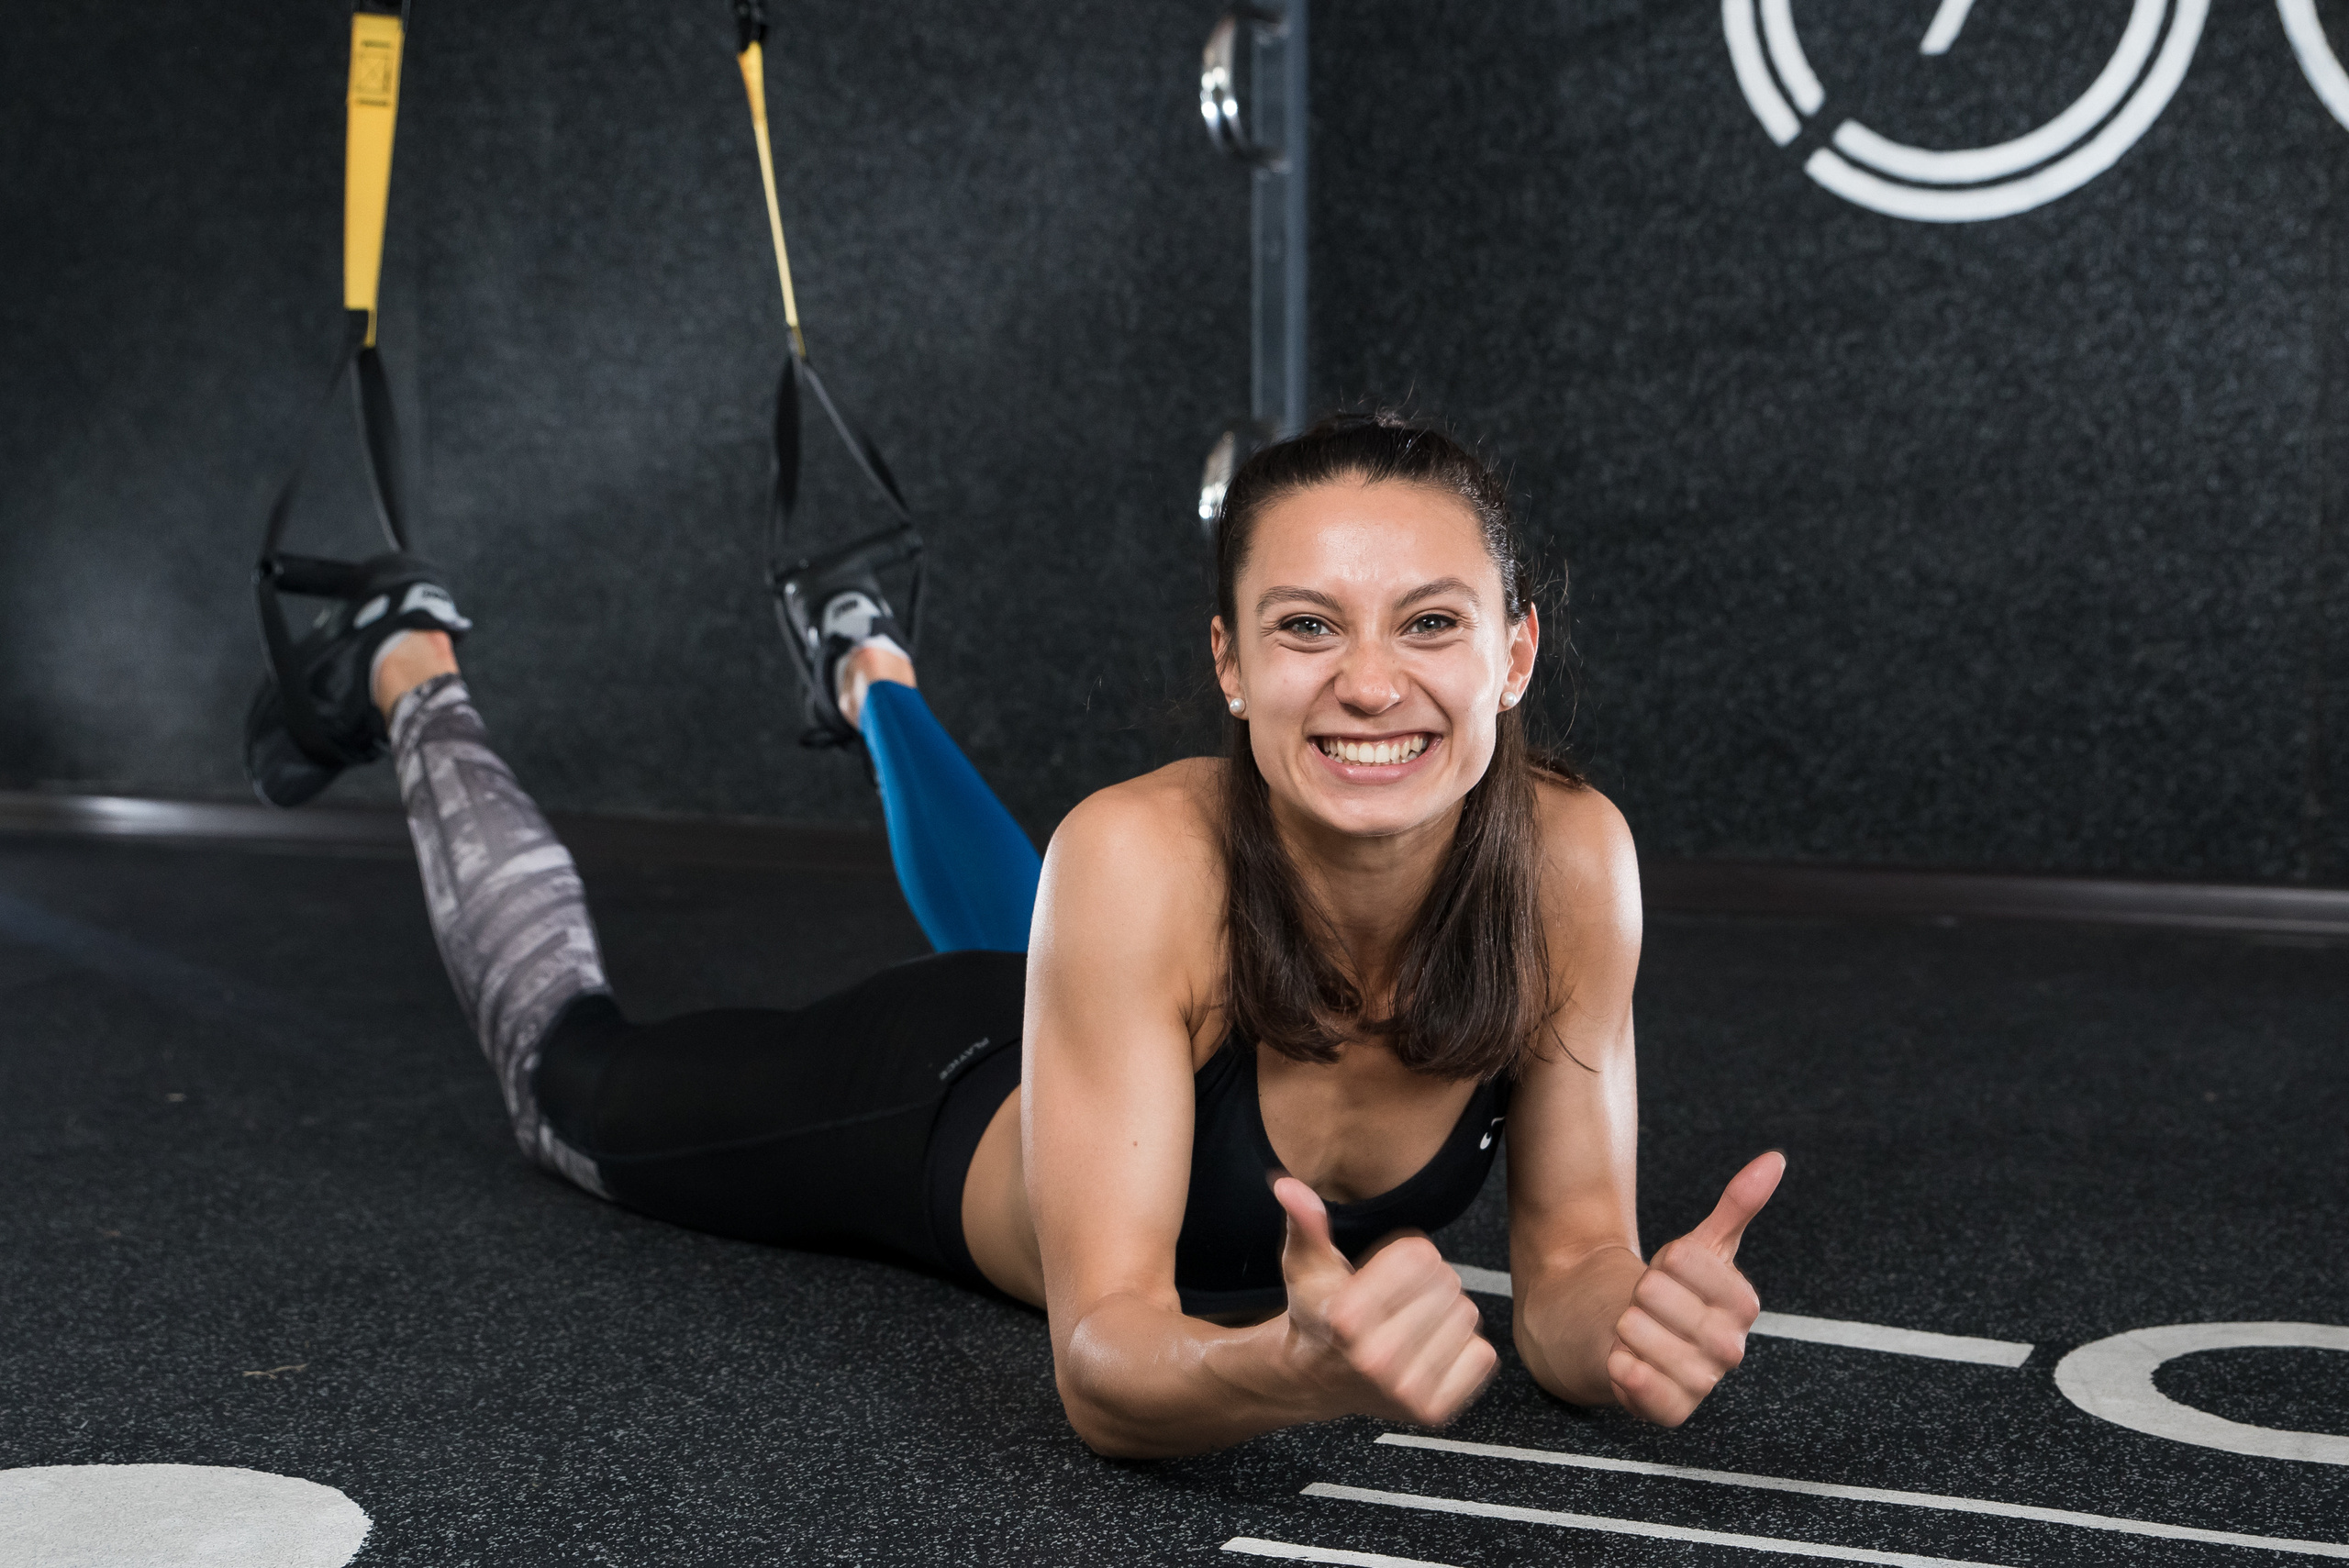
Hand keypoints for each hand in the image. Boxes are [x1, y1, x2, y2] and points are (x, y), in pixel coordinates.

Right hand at [1274, 1176, 1496, 1426]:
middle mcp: (1375, 1360)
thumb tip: (1288, 1185)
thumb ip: (1306, 1222)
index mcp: (1346, 1318)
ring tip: (1412, 1324)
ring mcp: (1406, 1391)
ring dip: (1445, 1314)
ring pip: (1466, 1316)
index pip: (1420, 1256)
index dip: (1404, 1256)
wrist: (1319, 1379)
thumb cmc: (1320, 1315)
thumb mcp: (1308, 1264)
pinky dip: (1463, 1348)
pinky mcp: (1434, 1410)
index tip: (1381, 1273)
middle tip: (1398, 1301)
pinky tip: (1430, 1350)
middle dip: (1427, 1283)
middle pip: (1447, 1283)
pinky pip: (1483, 1355)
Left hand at [1607, 1150, 1784, 1425]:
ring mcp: (1701, 1382)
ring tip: (1627, 1325)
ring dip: (1627, 1326)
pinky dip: (1624, 1367)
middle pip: (1673, 1306)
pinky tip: (1620, 1356)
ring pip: (1652, 1345)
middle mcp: (1729, 1349)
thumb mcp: (1699, 1246)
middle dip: (1644, 1293)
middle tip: (1640, 1298)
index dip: (1673, 1261)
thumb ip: (1736, 1206)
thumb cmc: (1666, 1289)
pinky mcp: (1669, 1410)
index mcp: (1742, 1306)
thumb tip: (1774, 1160)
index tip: (1664, 1264)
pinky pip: (1645, 1389)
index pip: (1704, 1269)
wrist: (1615, 1331)